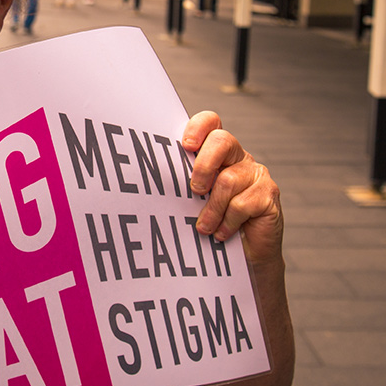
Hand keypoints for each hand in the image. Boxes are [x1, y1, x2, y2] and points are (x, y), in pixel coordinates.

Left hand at [183, 111, 292, 385]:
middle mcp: (239, 159)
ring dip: (211, 208)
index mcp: (216, 153)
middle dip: (204, 165)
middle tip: (193, 189)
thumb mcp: (182, 205)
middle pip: (224, 140)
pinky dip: (228, 222)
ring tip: (202, 228)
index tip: (184, 144)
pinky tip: (220, 235)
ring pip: (230, 179)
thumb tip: (116, 183)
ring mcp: (257, 176)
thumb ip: (167, 186)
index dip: (200, 126)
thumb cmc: (203, 229)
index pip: (212, 121)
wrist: (240, 264)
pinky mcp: (269, 198)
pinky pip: (245, 203)